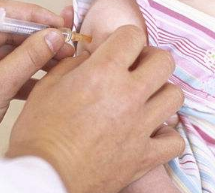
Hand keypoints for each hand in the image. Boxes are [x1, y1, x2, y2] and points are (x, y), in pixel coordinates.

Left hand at [0, 0, 74, 147]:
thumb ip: (29, 57)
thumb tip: (55, 36)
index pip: (3, 10)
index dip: (36, 16)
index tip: (60, 24)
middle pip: (5, 29)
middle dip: (37, 40)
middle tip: (65, 47)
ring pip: (3, 49)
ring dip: (31, 58)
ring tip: (60, 64)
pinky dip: (17, 72)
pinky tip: (41, 81)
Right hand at [7, 25, 185, 192]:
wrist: (43, 178)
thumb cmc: (39, 135)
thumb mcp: (47, 87)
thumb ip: (73, 65)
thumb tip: (88, 57)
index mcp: (103, 73)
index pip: (133, 35)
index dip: (125, 38)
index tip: (119, 47)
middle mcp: (128, 95)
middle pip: (164, 62)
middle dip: (151, 59)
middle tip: (137, 67)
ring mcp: (141, 126)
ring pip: (175, 96)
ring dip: (162, 93)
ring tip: (145, 99)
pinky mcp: (145, 156)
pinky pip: (174, 140)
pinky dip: (167, 135)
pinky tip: (151, 132)